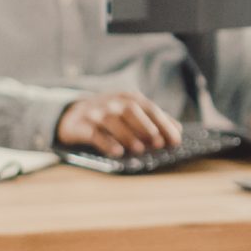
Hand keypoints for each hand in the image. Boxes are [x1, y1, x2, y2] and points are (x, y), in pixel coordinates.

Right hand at [55, 91, 182, 157]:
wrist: (72, 115)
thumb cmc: (110, 117)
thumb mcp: (131, 113)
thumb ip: (153, 120)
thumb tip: (178, 129)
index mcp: (129, 98)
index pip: (150, 109)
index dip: (164, 124)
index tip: (176, 140)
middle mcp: (113, 102)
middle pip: (132, 110)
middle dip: (147, 127)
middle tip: (159, 143)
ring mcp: (96, 112)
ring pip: (113, 121)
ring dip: (128, 135)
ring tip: (140, 149)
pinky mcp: (81, 125)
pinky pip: (94, 133)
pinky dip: (106, 143)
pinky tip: (117, 152)